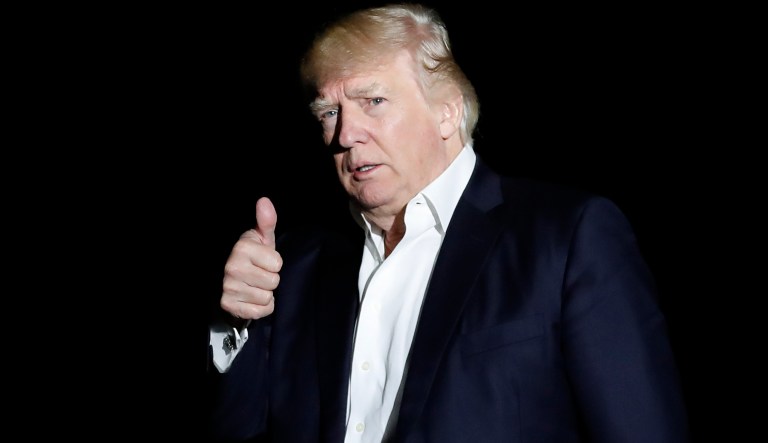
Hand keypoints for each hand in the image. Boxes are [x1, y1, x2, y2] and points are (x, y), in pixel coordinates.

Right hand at [220, 197, 281, 323]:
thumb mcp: (262, 238)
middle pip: (273, 282)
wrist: (233, 279)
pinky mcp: (229, 305)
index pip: (278, 264)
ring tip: (255, 285)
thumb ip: (266, 221)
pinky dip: (260, 308)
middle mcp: (233, 267)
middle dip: (270, 280)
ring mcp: (229, 287)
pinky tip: (251, 298)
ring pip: (267, 297)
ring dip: (265, 294)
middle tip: (259, 274)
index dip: (274, 264)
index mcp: (242, 248)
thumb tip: (264, 202)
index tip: (264, 261)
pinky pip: (260, 311)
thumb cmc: (253, 257)